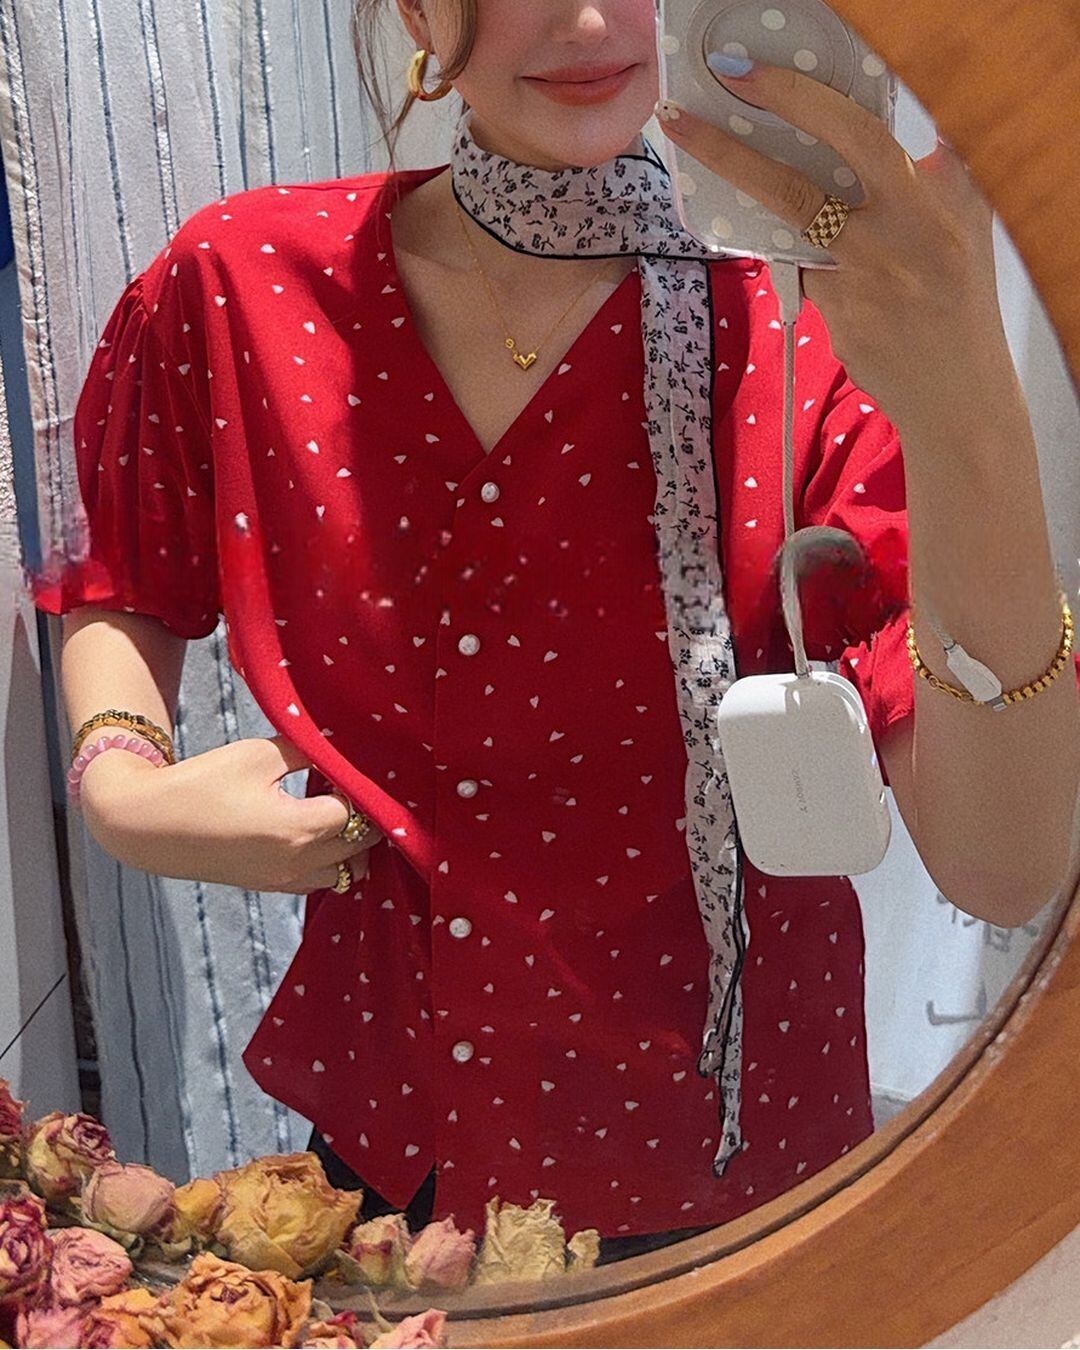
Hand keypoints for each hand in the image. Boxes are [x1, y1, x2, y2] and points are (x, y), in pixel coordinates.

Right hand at [80, 735, 383, 894]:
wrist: (147, 825)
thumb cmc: (201, 783)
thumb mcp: (258, 755)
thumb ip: (307, 750)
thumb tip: (341, 746)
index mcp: (297, 828)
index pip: (360, 815)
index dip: (366, 792)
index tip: (363, 770)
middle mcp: (296, 862)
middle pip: (362, 847)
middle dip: (368, 818)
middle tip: (359, 788)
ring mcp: (283, 880)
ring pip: (347, 872)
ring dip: (354, 846)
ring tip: (341, 812)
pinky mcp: (270, 886)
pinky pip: (320, 882)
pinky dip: (332, 862)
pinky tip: (320, 832)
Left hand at [655, 59, 1006, 422]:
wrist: (959, 392)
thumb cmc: (957, 299)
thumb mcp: (962, 223)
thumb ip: (929, 178)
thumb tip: (878, 141)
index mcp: (934, 198)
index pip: (858, 133)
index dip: (799, 100)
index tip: (747, 77)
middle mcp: (902, 235)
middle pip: (798, 189)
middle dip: (732, 153)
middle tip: (682, 122)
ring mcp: (866, 284)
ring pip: (795, 244)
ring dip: (773, 222)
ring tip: (772, 208)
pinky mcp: (842, 323)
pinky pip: (808, 282)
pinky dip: (816, 276)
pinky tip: (853, 296)